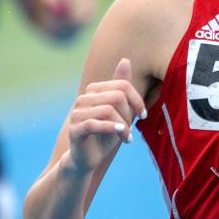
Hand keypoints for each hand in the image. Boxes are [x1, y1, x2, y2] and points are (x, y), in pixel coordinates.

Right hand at [62, 58, 145, 173]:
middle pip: (117, 96)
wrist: (87, 159)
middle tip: (131, 129)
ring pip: (108, 110)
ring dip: (123, 126)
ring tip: (126, 137)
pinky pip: (94, 124)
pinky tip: (122, 136)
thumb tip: (125, 59)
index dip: (137, 100)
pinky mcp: (74, 129)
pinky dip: (112, 129)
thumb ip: (121, 87)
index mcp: (94, 90)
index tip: (143, 115)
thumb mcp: (119, 111)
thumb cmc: (105, 134)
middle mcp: (84, 98)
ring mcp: (77, 113)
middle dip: (129, 114)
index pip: (122, 86)